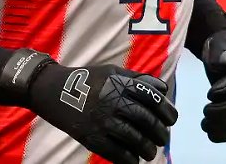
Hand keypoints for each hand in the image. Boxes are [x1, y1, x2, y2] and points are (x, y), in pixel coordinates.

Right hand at [28, 62, 177, 162]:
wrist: (53, 90)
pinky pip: (116, 152)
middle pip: (146, 119)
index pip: (152, 97)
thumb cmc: (87, 79)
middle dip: (160, 132)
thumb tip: (162, 89)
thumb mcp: (112, 71)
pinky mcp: (91, 137)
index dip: (166, 110)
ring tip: (151, 152)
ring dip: (147, 148)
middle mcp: (114, 101)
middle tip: (164, 138)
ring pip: (134, 138)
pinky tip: (135, 160)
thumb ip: (137, 78)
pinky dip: (129, 159)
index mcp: (121, 83)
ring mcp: (103, 120)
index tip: (172, 119)